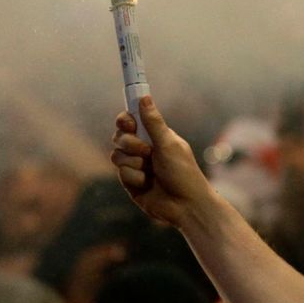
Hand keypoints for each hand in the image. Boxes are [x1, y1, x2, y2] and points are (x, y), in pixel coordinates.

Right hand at [110, 96, 216, 225]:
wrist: (185, 205)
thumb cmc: (183, 172)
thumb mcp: (168, 144)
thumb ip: (153, 122)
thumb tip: (144, 97)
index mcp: (155, 136)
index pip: (131, 121)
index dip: (125, 120)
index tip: (128, 123)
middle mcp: (143, 149)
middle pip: (119, 137)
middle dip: (130, 143)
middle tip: (147, 151)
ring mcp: (136, 165)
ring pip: (117, 155)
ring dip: (134, 163)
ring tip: (151, 171)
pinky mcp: (131, 182)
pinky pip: (121, 173)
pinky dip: (135, 178)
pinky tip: (148, 184)